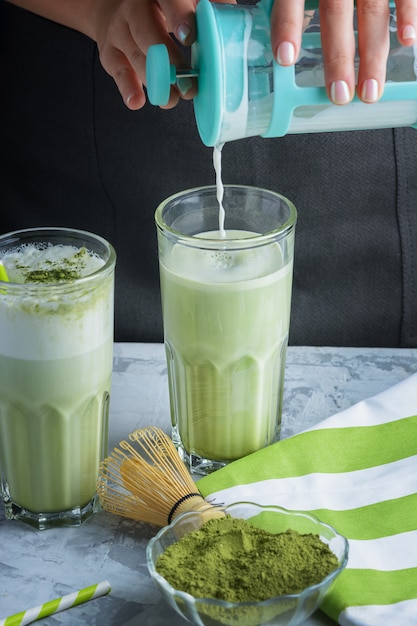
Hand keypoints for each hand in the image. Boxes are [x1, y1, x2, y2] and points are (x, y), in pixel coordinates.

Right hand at [92, 0, 197, 109]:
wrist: (115, 7)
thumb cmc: (161, 7)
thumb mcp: (182, 0)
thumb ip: (207, 4)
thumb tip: (233, 17)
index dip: (179, 16)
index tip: (189, 37)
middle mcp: (135, 8)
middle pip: (148, 32)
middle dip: (169, 61)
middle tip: (188, 83)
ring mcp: (120, 30)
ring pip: (136, 56)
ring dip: (156, 82)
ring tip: (174, 99)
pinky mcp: (110, 52)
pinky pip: (118, 71)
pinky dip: (128, 88)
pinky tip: (137, 101)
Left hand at [270, 0, 416, 103]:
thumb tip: (229, 6)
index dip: (288, 24)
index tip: (285, 58)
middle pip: (337, 12)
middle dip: (339, 56)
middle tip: (339, 95)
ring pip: (373, 11)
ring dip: (374, 54)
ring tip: (370, 91)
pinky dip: (409, 13)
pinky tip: (408, 40)